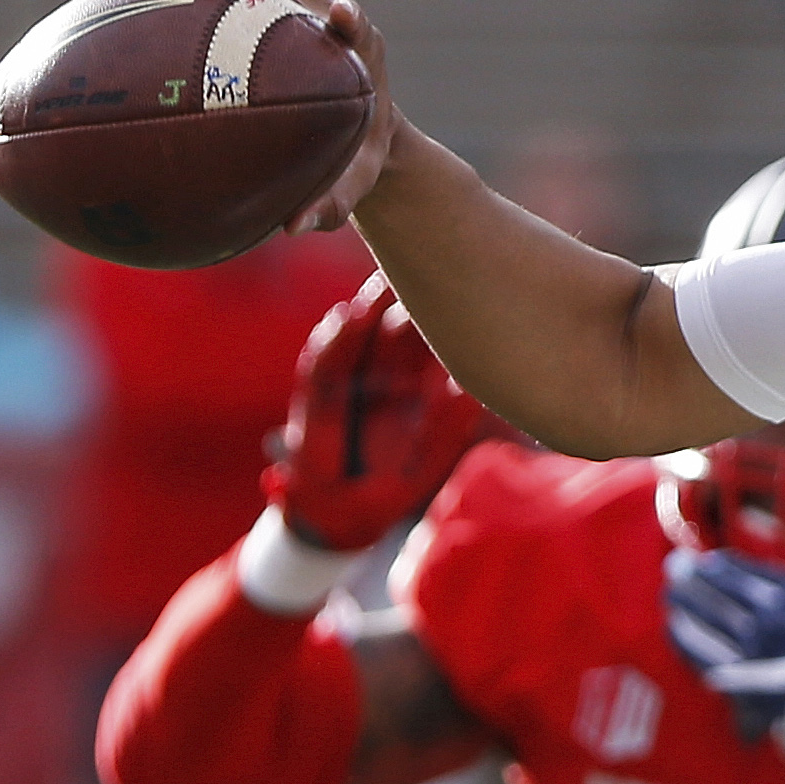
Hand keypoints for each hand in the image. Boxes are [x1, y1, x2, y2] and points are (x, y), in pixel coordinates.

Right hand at [142, 0, 399, 233]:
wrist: (356, 129)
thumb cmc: (356, 156)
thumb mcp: (352, 183)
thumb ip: (332, 205)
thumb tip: (292, 229)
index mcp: (352, 52)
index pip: (353, 23)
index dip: (348, 18)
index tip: (340, 15)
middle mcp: (313, 16)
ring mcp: (279, 7)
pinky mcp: (251, 11)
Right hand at [269, 274, 486, 549]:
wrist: (344, 517)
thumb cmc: (393, 485)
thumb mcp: (428, 460)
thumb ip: (447, 428)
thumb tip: (467, 391)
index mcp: (415, 385)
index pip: (430, 341)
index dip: (443, 314)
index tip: (463, 281)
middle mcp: (382, 376)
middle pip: (394, 326)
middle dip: (403, 297)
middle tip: (421, 266)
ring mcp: (349, 384)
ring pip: (357, 338)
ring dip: (366, 311)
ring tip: (380, 287)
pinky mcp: (317, 401)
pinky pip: (322, 366)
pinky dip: (331, 343)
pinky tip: (343, 319)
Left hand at [665, 549, 784, 746]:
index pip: (756, 576)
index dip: (731, 567)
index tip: (714, 560)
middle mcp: (770, 620)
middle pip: (723, 594)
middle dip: (696, 579)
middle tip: (676, 568)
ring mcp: (752, 653)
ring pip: (707, 622)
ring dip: (685, 605)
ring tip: (670, 596)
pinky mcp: (743, 686)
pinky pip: (705, 658)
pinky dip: (687, 643)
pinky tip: (675, 633)